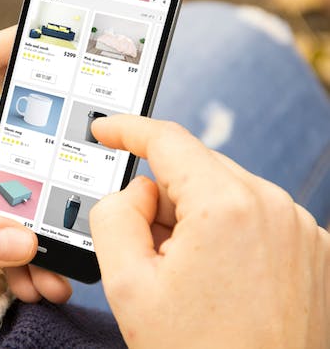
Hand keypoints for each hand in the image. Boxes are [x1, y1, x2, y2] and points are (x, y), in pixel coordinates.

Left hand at [0, 27, 70, 301]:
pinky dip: (18, 258)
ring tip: (58, 272)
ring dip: (38, 234)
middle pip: (19, 149)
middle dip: (50, 183)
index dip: (20, 45)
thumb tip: (23, 241)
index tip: (67, 42)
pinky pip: (1, 234)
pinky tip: (33, 281)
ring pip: (16, 200)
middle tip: (81, 211)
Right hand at [89, 115, 329, 347]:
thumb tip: (136, 191)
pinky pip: (254, 217)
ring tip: (186, 278)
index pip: (168, 140)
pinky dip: (226, 233)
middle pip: (196, 170)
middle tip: (146, 250)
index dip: (127, 129)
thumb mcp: (127, 284)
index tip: (106, 129)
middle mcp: (274, 207)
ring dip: (194, 219)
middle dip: (161, 197)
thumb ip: (114, 215)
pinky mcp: (313, 250)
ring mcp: (300, 229)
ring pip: (224, 193)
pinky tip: (217, 281)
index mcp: (227, 207)